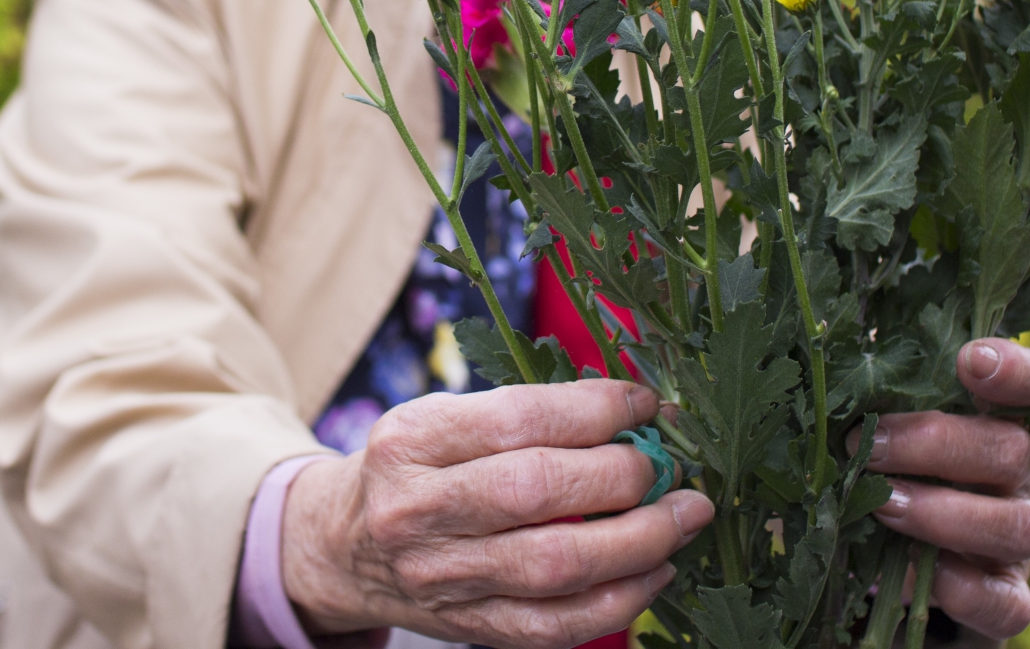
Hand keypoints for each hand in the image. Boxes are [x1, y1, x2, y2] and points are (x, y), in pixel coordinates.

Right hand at [281, 379, 714, 648]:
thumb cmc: (416, 469)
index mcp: (412, 440)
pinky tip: (654, 572)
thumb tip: (632, 409)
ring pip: (555, 565)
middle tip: (669, 466)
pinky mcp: (466, 626)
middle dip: (623, 475)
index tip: (645, 403)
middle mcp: (416, 509)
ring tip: (683, 516)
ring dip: (639, 540)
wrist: (346, 547)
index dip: (595, 410)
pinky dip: (618, 601)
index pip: (517, 418)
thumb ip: (523, 413)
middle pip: (537, 491)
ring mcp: (439, 576)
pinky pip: (555, 626)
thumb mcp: (443, 418)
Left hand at [848, 338, 1029, 641]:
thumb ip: (874, 384)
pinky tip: (919, 573)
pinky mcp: (1005, 597)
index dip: (1018, 371)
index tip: (970, 362)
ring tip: (882, 505)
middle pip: (1014, 450)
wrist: (887, 548)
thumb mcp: (880, 413)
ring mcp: (1019, 537)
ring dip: (943, 514)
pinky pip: (1008, 603)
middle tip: (871, 445)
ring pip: (1017, 525)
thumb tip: (833, 364)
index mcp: (1002, 417)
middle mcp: (1022, 474)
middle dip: (937, 445)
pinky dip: (965, 589)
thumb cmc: (883, 453)